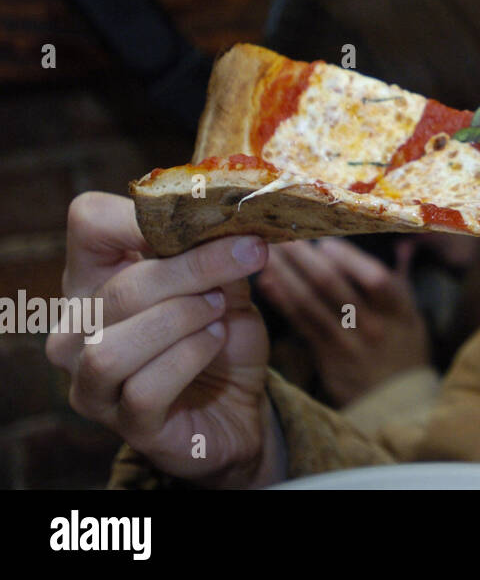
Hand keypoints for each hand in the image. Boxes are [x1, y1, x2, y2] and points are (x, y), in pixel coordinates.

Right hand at [46, 192, 283, 487]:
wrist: (240, 404)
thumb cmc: (219, 334)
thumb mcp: (224, 280)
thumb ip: (218, 246)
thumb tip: (232, 209)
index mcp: (94, 278)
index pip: (89, 222)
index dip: (143, 214)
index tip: (206, 217)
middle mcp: (78, 330)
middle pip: (120, 288)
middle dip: (194, 268)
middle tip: (247, 255)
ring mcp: (92, 382)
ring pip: (114, 347)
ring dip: (182, 319)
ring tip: (219, 310)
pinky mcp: (125, 425)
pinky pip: (144, 389)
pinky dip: (189, 357)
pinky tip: (215, 342)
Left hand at [258, 237, 430, 405]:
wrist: (395, 404)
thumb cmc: (404, 350)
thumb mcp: (413, 316)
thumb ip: (401, 281)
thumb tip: (405, 244)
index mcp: (400, 311)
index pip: (376, 281)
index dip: (349, 259)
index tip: (326, 241)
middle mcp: (374, 326)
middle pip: (334, 286)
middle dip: (305, 257)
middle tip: (282, 233)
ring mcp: (348, 343)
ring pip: (310, 303)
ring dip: (286, 274)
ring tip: (267, 250)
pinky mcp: (326, 356)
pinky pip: (301, 324)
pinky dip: (283, 300)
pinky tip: (267, 282)